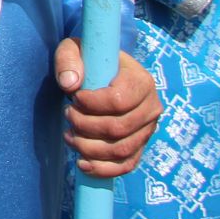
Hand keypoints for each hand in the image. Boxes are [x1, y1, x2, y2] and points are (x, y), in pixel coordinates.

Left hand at [54, 41, 161, 177]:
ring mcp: (148, 130)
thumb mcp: (75, 49)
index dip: (91, 104)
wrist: (103, 74)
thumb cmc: (89, 60)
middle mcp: (152, 107)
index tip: (74, 98)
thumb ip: (69, 59)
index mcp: (141, 81)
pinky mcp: (140, 146)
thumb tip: (70, 84)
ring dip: (89, 148)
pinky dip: (103, 169)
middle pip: (118, 128)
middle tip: (67, 115)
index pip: (118, 100)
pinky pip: (126, 165)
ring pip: (121, 150)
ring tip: (69, 135)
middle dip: (85, 125)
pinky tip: (82, 163)